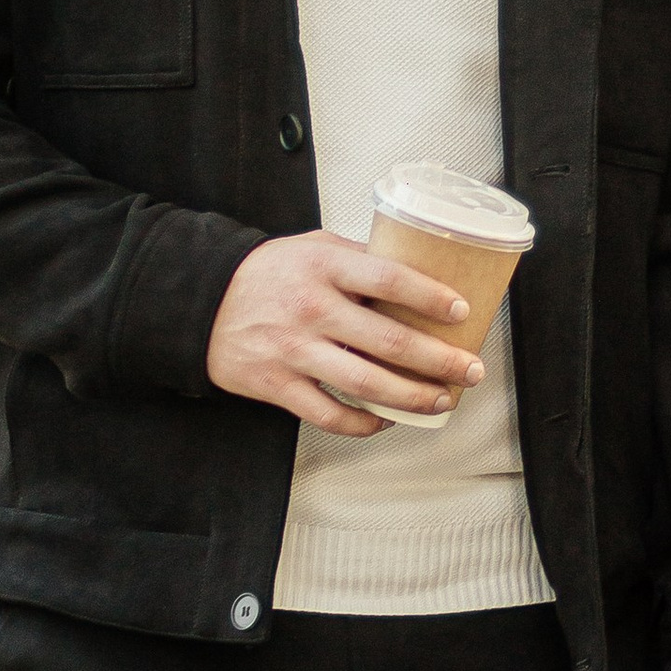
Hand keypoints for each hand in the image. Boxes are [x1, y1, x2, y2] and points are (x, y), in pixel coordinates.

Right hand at [206, 230, 480, 434]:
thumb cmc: (267, 273)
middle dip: (440, 360)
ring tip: (442, 398)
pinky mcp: (277, 385)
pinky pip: (330, 414)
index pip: (389, 278)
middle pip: (390, 341)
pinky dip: (363, 423)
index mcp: (324, 266)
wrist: (199, 301)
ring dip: (413, 397)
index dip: (431, 297)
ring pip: (367, 384)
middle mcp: (312, 308)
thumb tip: (418, 269)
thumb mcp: (313, 246)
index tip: (462, 312)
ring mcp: (294, 350)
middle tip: (471, 369)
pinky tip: (385, 420)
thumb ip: (359, 258)